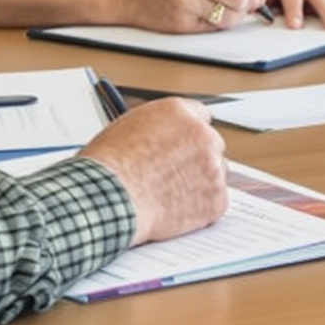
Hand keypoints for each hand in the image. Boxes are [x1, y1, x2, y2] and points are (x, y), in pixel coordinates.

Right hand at [78, 97, 228, 243]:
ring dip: (199, 183)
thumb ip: (155, 129)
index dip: (189, 134)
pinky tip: (175, 211)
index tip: (185, 145)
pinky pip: (216, 203)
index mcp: (179, 113)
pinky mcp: (216, 199)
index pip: (199, 116)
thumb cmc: (108, 168)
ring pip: (215, 174)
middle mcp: (202, 135)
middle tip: (174, 175)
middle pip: (211, 145)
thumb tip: (158, 139)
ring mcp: (213, 167)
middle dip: (196, 159)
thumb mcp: (126, 129)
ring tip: (168, 196)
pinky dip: (201, 210)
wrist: (109, 200)